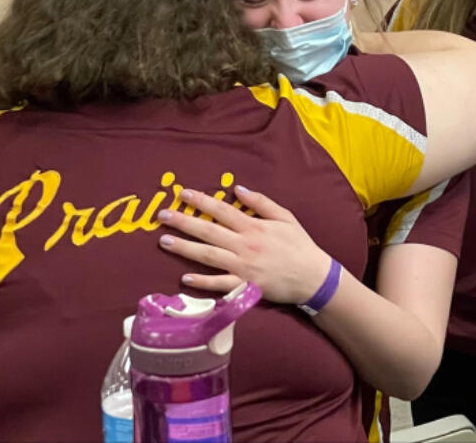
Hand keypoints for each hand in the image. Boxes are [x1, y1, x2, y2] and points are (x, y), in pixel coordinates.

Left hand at [158, 186, 331, 303]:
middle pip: (209, 231)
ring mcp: (243, 267)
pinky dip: (202, 281)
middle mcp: (245, 245)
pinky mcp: (245, 286)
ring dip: (185, 248)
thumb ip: (261, 202)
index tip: (183, 194)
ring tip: (164, 242)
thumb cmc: (299, 245)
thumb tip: (237, 189)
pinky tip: (184, 277)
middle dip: (184, 222)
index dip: (201, 201)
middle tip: (162, 216)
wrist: (312, 276)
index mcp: (254, 226)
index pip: (222, 210)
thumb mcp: (285, 217)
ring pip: (208, 255)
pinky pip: (220, 284)